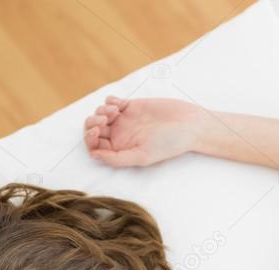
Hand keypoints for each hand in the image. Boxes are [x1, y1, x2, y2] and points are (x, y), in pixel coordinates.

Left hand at [84, 95, 201, 167]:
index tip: (98, 132)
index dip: (90, 139)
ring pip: (99, 114)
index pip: (94, 146)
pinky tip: (121, 105)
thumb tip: (94, 156)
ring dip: (100, 111)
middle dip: (92, 123)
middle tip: (104, 121)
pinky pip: (110, 102)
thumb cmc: (169, 144)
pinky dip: (109, 101)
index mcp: (119, 151)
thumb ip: (117, 158)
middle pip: (92, 130)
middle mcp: (119, 136)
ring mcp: (124, 120)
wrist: (188, 124)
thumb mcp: (142, 156)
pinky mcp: (131, 106)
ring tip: (115, 112)